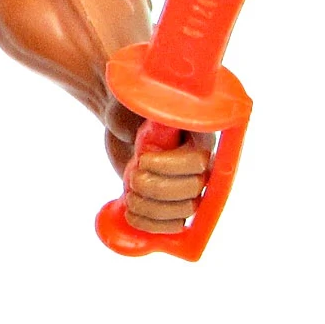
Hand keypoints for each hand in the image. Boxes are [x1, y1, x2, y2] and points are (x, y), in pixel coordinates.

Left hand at [105, 99, 213, 234]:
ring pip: (183, 210)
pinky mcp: (172, 201)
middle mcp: (201, 162)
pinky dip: (151, 226)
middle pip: (192, 190)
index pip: (198, 162)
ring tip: (129, 193)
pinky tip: (131, 214)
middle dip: (156, 188)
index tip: (141, 159)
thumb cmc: (133, 102)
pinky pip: (174, 225)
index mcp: (200, 134)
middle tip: (131, 176)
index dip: (170, 167)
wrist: (123, 116)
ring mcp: (187, 184)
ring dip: (151, 208)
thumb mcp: (141, 97)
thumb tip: (160, 116)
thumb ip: (156, 106)